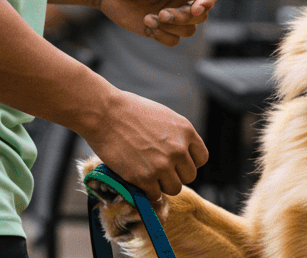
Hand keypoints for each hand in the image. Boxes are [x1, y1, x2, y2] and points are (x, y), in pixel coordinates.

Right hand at [80, 91, 207, 201]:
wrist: (105, 113)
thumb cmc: (130, 111)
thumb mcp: (164, 117)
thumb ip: (176, 136)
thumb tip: (180, 155)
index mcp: (186, 131)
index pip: (201, 159)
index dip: (188, 162)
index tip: (176, 163)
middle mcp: (179, 149)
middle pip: (189, 176)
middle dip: (175, 174)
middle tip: (158, 169)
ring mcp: (162, 165)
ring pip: (174, 188)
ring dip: (162, 185)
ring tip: (148, 175)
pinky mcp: (145, 177)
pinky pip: (155, 195)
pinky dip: (147, 191)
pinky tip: (138, 180)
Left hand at [98, 0, 218, 45]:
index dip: (208, 1)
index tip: (195, 8)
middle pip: (202, 15)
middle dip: (184, 17)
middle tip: (163, 13)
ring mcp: (174, 14)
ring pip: (189, 30)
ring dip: (171, 27)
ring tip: (151, 17)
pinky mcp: (161, 29)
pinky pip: (173, 40)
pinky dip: (161, 35)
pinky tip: (146, 23)